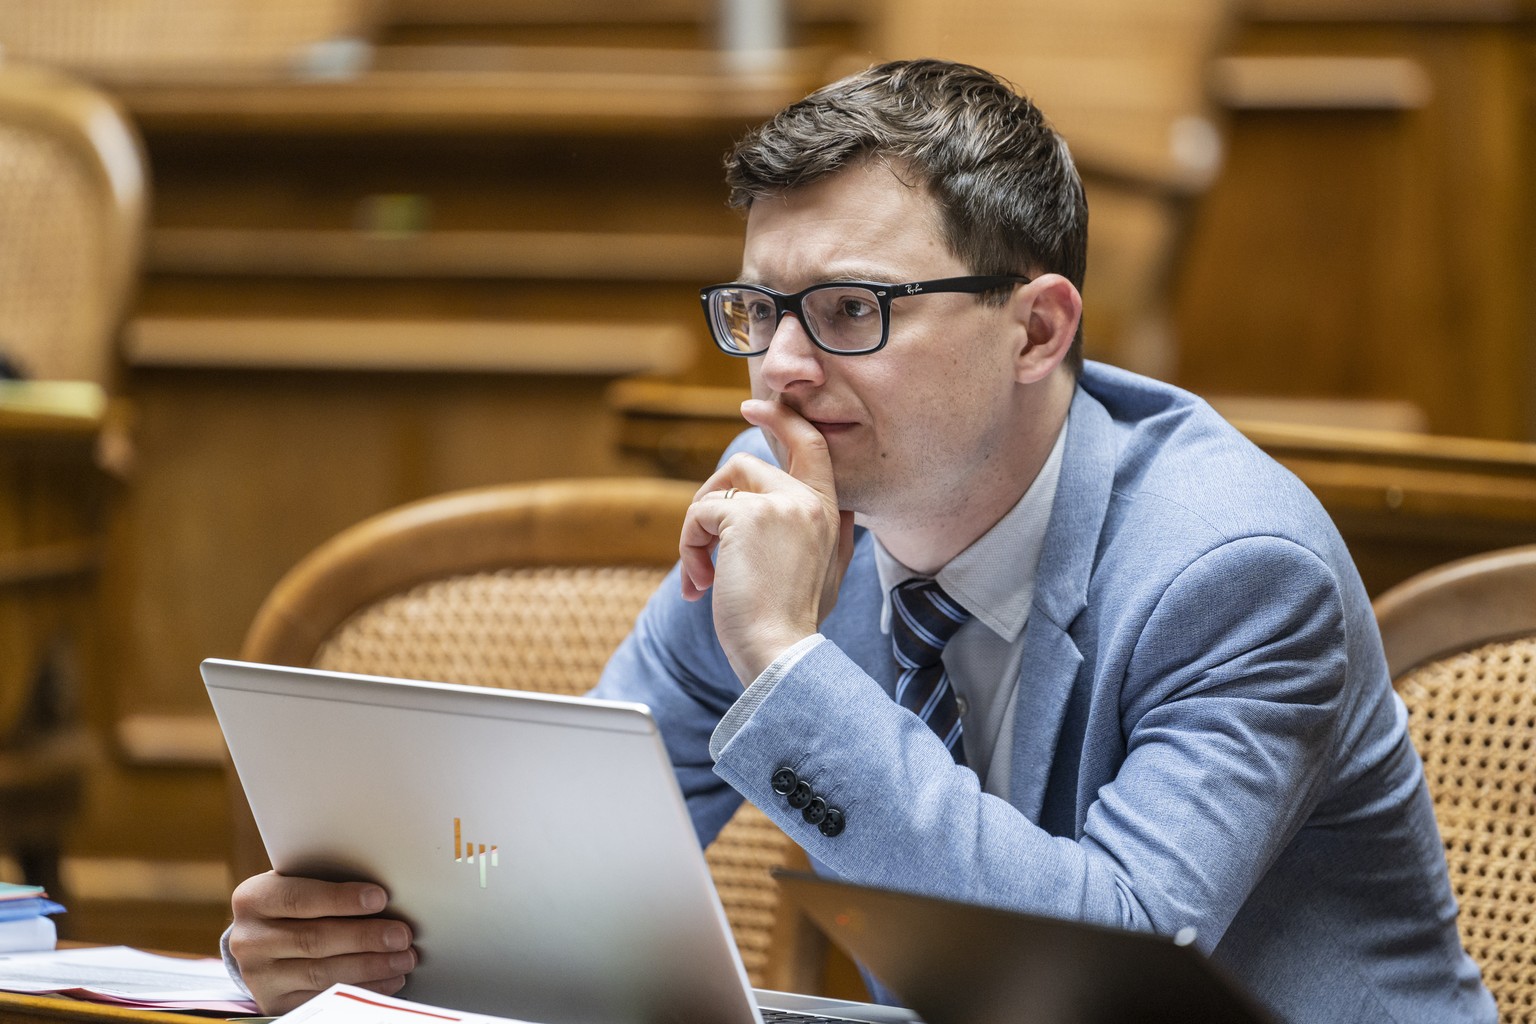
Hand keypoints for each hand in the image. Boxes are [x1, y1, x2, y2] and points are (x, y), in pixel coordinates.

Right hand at [228, 872, 416, 1014]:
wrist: (262, 939)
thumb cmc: (296, 902)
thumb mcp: (299, 883)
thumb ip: (329, 884)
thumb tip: (384, 895)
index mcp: (254, 899)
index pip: (300, 899)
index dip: (341, 899)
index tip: (380, 898)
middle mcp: (250, 939)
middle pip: (315, 940)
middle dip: (365, 938)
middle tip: (402, 935)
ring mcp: (259, 976)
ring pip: (322, 973)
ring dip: (370, 967)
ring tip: (403, 959)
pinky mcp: (273, 1003)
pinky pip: (323, 998)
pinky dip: (362, 988)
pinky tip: (389, 980)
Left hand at [680, 399, 854, 682]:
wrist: (781, 654)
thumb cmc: (796, 624)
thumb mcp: (830, 573)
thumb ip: (832, 534)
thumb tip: (842, 508)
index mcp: (829, 513)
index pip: (811, 445)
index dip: (782, 420)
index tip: (753, 407)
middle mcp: (809, 501)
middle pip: (747, 465)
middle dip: (713, 500)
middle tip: (698, 545)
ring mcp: (780, 505)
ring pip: (719, 489)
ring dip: (697, 529)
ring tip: (702, 573)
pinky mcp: (746, 517)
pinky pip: (700, 513)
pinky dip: (689, 546)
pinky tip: (700, 583)